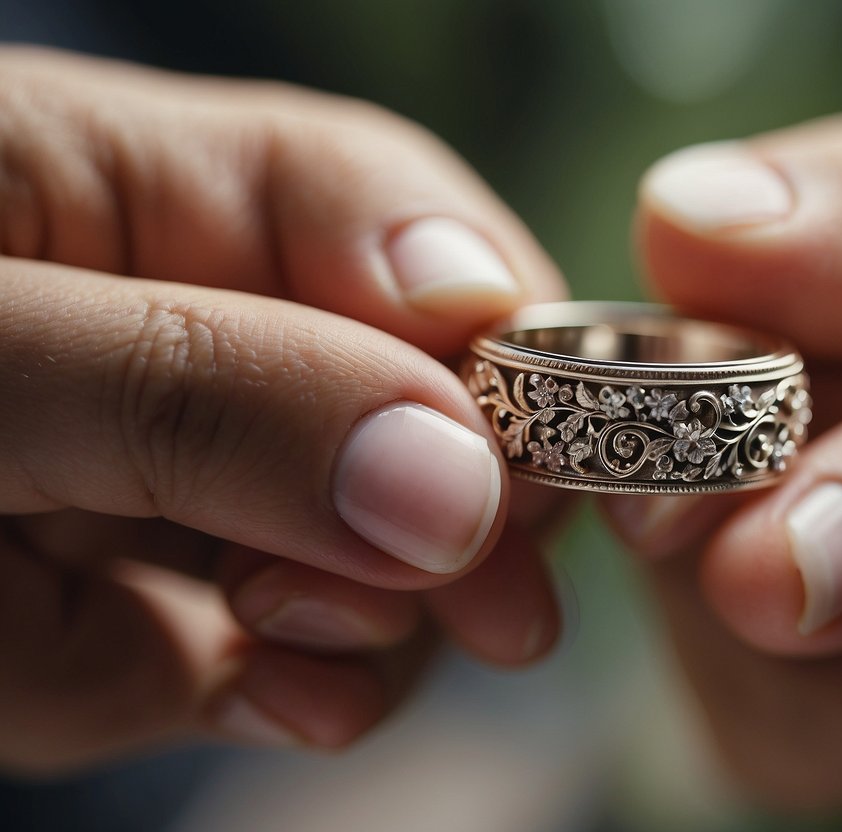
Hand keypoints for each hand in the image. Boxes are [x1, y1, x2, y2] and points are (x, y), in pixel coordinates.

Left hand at [0, 48, 565, 772]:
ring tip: (296, 651)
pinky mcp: (146, 595)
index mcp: (119, 180)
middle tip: (489, 605)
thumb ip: (193, 394)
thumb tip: (452, 481)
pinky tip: (274, 690)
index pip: (384, 220)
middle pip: (407, 390)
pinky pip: (275, 644)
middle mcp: (172, 319)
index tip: (537, 467)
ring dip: (354, 610)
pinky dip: (294, 683)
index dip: (487, 333)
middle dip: (452, 496)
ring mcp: (170, 469)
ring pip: (360, 536)